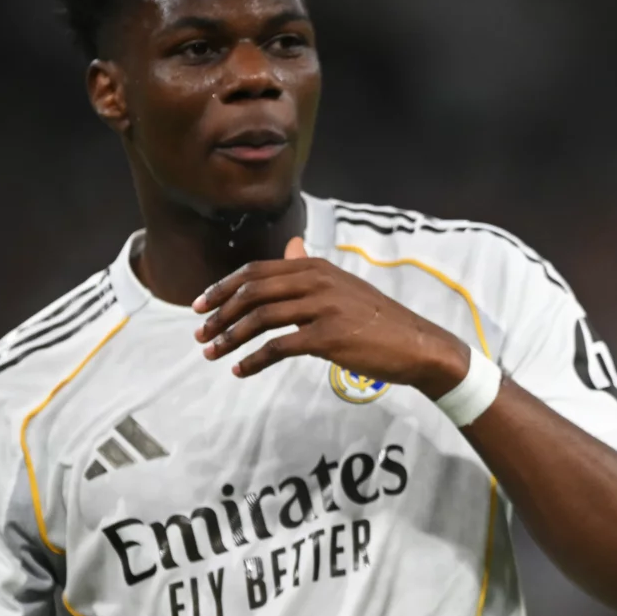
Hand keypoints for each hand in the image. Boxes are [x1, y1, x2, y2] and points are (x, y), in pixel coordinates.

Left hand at [193, 237, 470, 390]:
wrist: (416, 345)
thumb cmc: (377, 320)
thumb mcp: (343, 286)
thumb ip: (311, 268)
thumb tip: (291, 245)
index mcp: (316, 267)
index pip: (255, 272)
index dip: (222, 288)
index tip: (200, 305)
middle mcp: (316, 281)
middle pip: (252, 293)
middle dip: (219, 314)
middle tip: (200, 334)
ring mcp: (322, 308)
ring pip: (260, 319)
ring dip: (230, 337)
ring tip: (213, 353)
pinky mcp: (328, 337)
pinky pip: (278, 347)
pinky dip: (254, 360)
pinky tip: (241, 370)